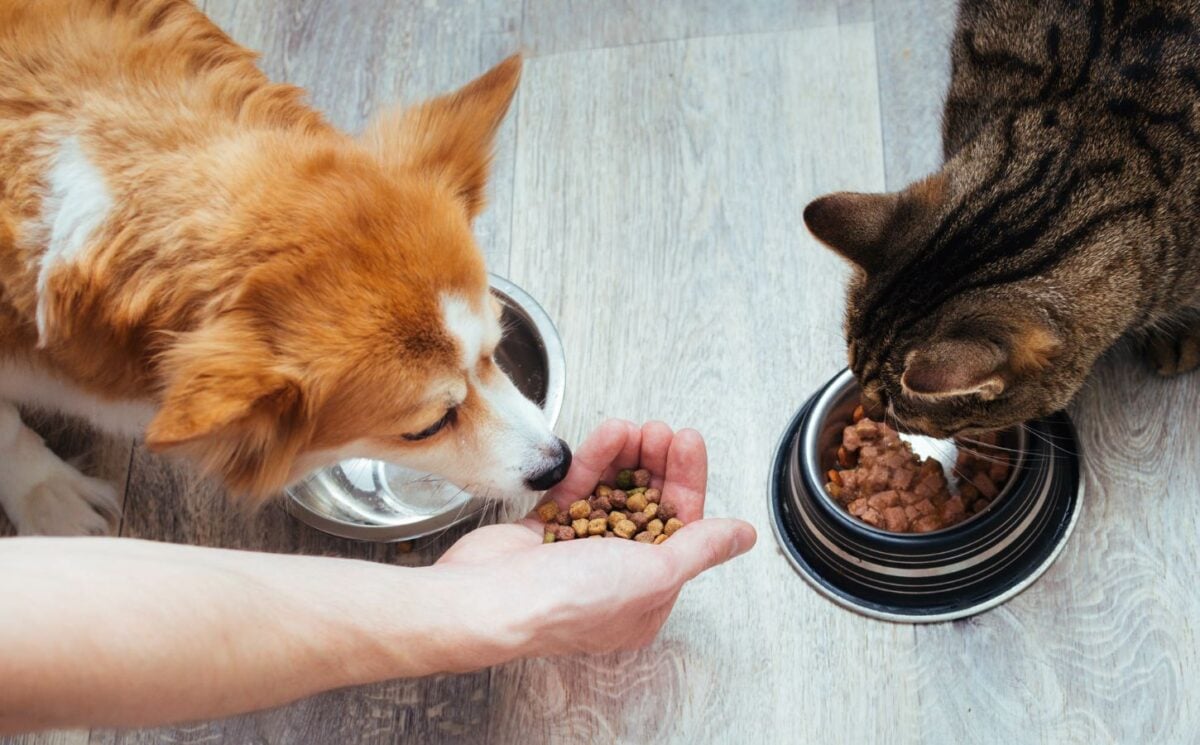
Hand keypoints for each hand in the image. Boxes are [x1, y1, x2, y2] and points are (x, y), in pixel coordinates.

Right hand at [432, 419, 755, 660]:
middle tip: (661, 430)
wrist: (487, 600)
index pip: (680, 528)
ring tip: (634, 427)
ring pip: (613, 492)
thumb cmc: (568, 601)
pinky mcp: (545, 530)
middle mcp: (614, 576)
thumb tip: (743, 535)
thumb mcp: (653, 574)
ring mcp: (578, 552)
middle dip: (657, 464)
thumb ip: (699, 548)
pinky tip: (608, 434)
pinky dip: (594, 461)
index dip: (686, 481)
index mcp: (646, 597)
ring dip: (627, 457)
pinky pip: (578, 488)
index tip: (687, 442)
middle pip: (647, 506)